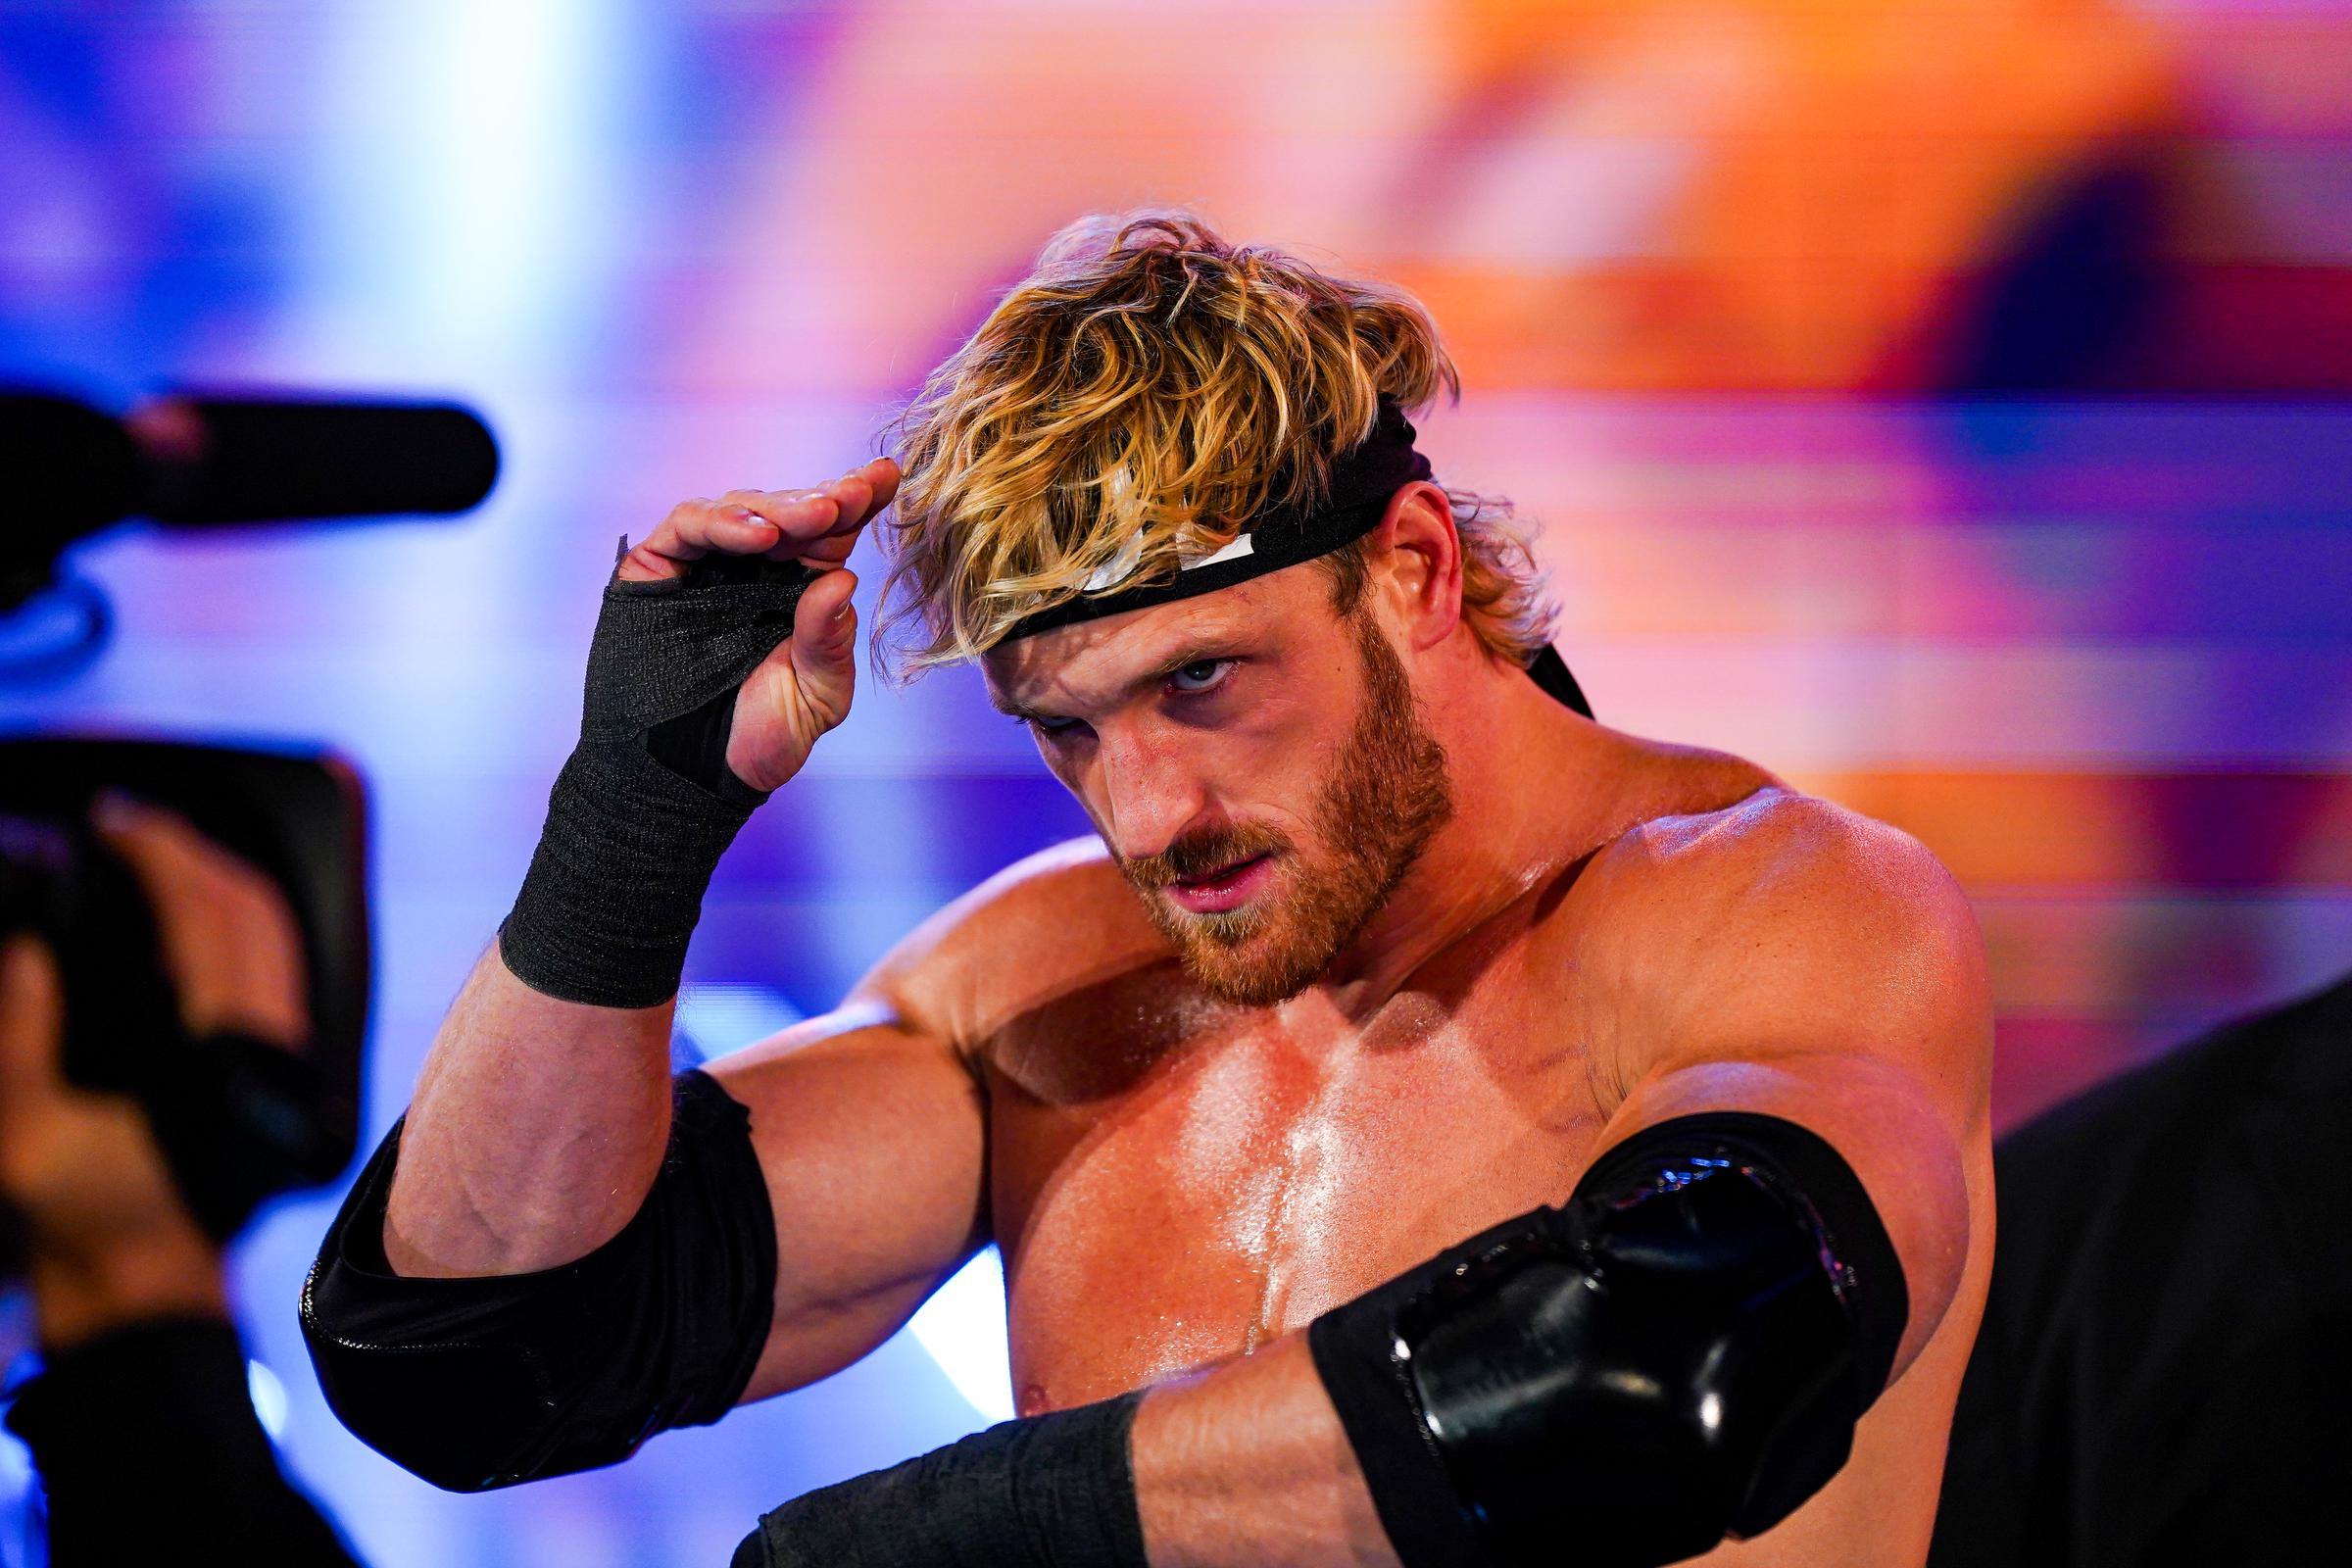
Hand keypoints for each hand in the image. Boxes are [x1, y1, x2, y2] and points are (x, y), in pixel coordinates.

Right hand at [0, 797, 307, 1346]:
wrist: (145, 1279)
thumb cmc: (82, 1214)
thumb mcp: (23, 1134)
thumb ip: (19, 1039)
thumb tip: (28, 950)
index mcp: (216, 1052)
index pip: (207, 918)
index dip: (162, 855)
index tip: (115, 820)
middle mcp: (269, 1044)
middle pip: (252, 912)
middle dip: (194, 853)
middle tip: (129, 822)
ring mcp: (285, 1053)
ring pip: (273, 935)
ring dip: (220, 881)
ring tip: (155, 851)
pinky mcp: (281, 1066)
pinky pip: (276, 968)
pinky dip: (239, 922)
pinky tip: (192, 910)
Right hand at [616, 456, 897, 794]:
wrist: (692, 778)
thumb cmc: (760, 738)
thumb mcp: (816, 697)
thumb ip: (829, 643)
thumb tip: (843, 580)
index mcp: (803, 588)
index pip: (834, 532)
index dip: (860, 498)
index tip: (888, 475)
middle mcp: (755, 568)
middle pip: (791, 510)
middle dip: (823, 499)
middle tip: (849, 498)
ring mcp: (706, 564)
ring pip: (741, 507)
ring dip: (779, 507)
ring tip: (812, 515)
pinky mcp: (658, 568)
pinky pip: (688, 526)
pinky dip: (721, 523)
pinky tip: (756, 536)